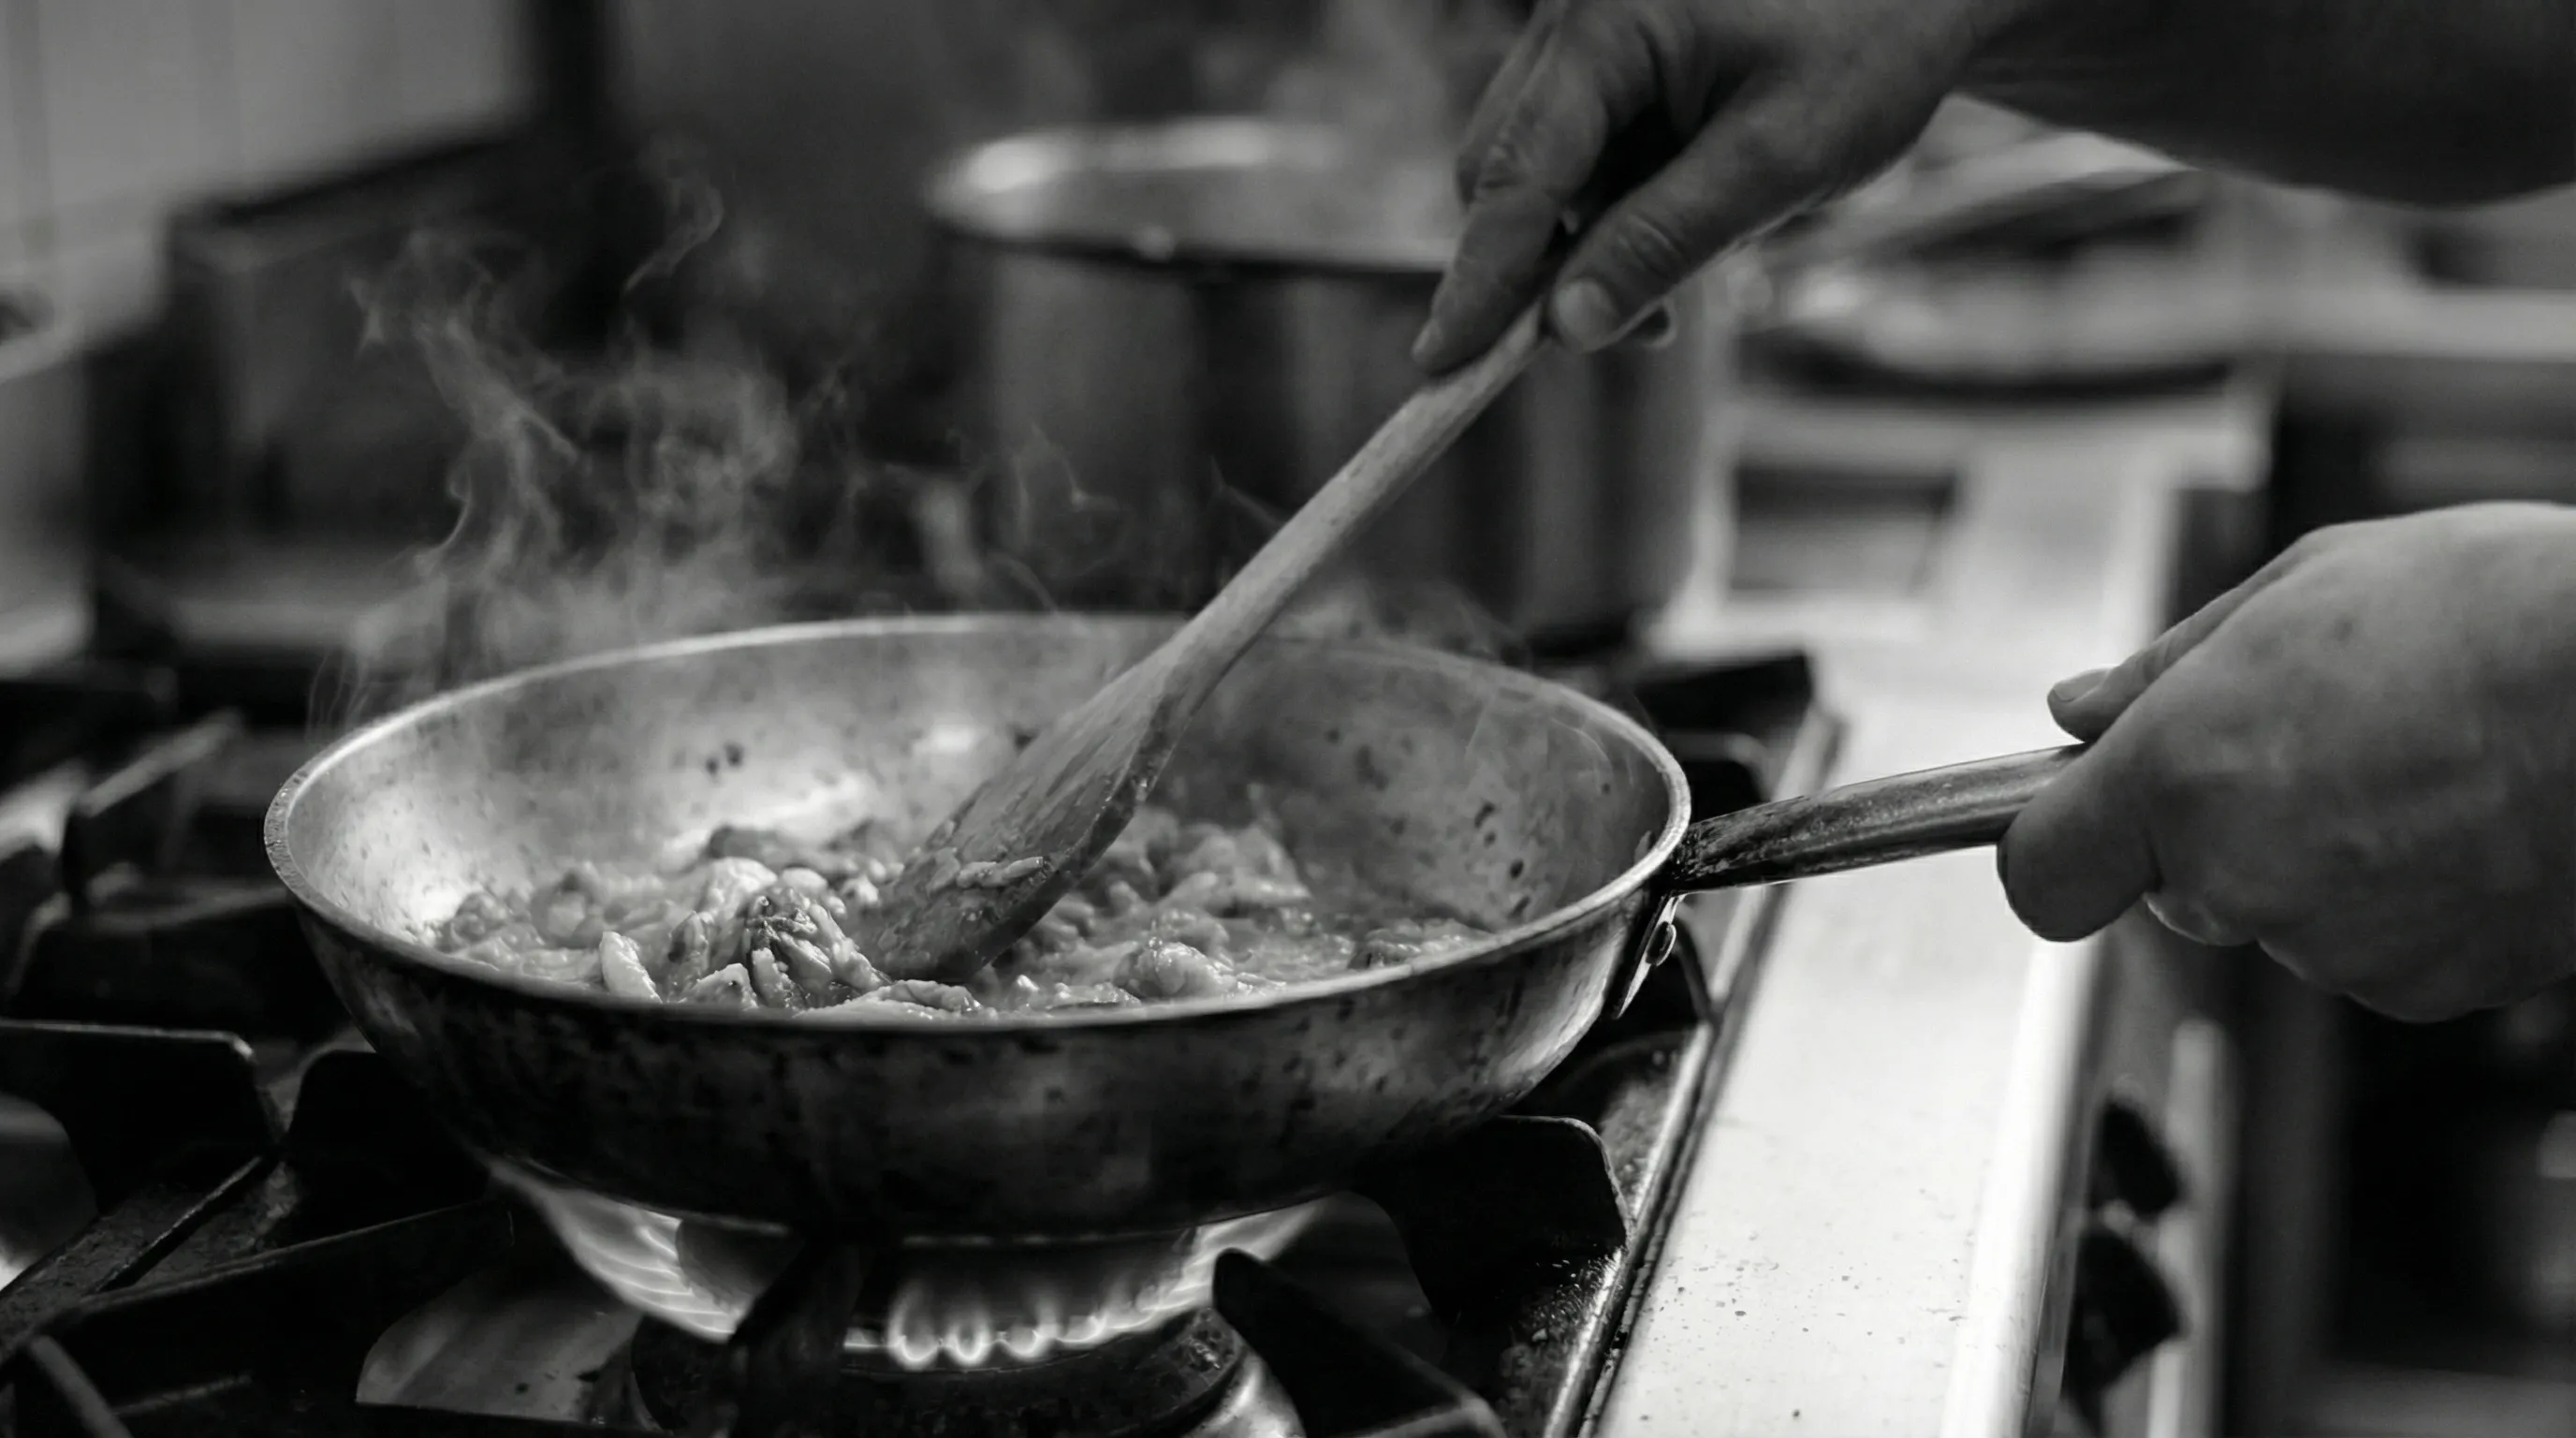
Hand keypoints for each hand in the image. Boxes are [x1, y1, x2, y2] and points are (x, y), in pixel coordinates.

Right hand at [1414, 0, 2041, 371]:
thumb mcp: (1778, 160)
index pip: (1515, 175)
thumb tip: (1566, 329)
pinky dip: (1616, 209)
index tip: (1441, 365)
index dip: (1479, 281)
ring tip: (1681, 287)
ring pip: (1541, 169)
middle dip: (1542, 266)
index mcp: (1607, 23)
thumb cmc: (1872, 45)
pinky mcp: (1614, 56)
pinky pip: (1582, 151)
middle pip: (1503, 170)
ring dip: (1589, 243)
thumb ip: (1664, 242)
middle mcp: (1576, 16)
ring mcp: (1591, 33)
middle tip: (1625, 335)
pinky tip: (1687, 226)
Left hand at [1998, 504, 2575, 1020]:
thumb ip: (2167, 667)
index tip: (2077, 810)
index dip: (2054, 843)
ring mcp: (2338, 947)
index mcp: (2184, 774)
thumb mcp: (2302, 588)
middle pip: (2168, 887)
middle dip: (2208, 825)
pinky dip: (2397, 896)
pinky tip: (2463, 817)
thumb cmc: (2501, 614)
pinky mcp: (2427, 988)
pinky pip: (2368, 948)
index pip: (2041, 874)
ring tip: (2414, 760)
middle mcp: (2243, 878)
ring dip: (2314, 855)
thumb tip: (2082, 708)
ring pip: (2275, 913)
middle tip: (2308, 734)